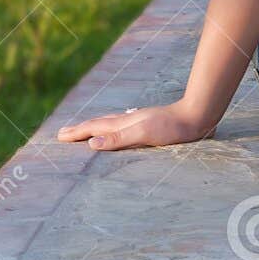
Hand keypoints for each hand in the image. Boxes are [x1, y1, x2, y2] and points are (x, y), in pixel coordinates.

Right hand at [55, 101, 217, 151]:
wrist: (199, 116)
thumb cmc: (173, 127)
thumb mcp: (144, 133)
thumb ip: (118, 138)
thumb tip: (91, 143)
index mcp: (124, 123)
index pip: (94, 128)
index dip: (77, 133)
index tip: (59, 136)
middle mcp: (130, 120)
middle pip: (100, 124)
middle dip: (81, 129)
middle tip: (64, 133)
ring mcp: (140, 121)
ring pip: (112, 124)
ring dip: (96, 128)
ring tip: (87, 131)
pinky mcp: (151, 126)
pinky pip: (124, 128)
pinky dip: (114, 130)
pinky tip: (121, 131)